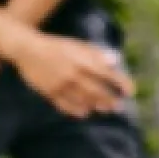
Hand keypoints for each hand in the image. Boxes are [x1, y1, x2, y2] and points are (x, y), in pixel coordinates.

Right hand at [6, 32, 131, 118]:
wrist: (27, 49)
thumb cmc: (55, 45)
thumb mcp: (77, 44)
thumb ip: (96, 53)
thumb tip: (116, 60)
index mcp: (83, 61)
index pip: (108, 74)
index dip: (121, 83)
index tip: (130, 91)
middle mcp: (74, 75)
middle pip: (97, 91)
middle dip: (110, 99)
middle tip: (119, 107)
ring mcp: (62, 85)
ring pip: (83, 100)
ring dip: (96, 105)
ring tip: (105, 109)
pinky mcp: (50, 93)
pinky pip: (65, 105)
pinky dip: (76, 110)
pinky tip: (84, 113)